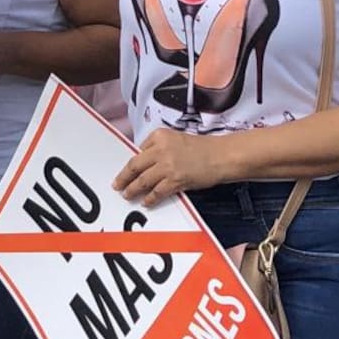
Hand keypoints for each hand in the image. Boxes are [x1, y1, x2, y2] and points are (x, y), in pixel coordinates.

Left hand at [113, 129, 227, 206]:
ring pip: (143, 180)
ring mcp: (167, 165)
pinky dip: (150, 199)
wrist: (221, 156)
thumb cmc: (203, 149)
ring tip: (127, 195)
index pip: (139, 150)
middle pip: (135, 165)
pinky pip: (157, 192)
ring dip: (133, 190)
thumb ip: (161, 149)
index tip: (127, 170)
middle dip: (124, 177)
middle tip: (117, 185)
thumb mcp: (178, 140)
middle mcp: (160, 149)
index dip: (133, 163)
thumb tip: (147, 165)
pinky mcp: (175, 180)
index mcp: (160, 135)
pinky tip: (146, 202)